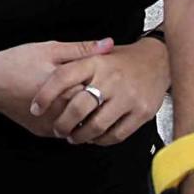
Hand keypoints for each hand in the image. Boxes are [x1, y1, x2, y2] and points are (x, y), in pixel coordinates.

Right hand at [0, 38, 113, 136]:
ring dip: (88, 115)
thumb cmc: (18, 61)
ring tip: (94, 101)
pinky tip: (77, 110)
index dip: (108, 84)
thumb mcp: (50, 48)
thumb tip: (110, 44)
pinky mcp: (42, 132)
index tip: (113, 77)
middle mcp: (59, 112)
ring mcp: (50, 126)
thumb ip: (82, 49)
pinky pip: (66, 132)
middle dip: (101, 102)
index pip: (99, 92)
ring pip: (81, 126)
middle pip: (93, 112)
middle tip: (109, 91)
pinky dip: (74, 123)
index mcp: (65, 88)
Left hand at [29, 37, 170, 145]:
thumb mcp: (98, 53)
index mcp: (97, 61)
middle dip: (62, 123)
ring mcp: (128, 96)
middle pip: (78, 107)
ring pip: (96, 126)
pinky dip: (101, 140)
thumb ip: (75, 62)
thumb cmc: (123, 60)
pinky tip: (95, 136)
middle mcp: (112, 78)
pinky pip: (115, 135)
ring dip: (80, 136)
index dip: (45, 95)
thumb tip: (46, 73)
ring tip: (74, 136)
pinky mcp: (141, 112)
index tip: (35, 108)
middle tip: (57, 128)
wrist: (158, 60)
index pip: (63, 77)